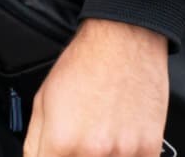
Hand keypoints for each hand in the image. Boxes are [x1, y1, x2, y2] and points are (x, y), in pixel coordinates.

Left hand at [25, 19, 169, 156]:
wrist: (125, 40)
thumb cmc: (85, 64)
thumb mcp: (43, 100)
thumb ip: (35, 143)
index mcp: (61, 141)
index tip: (58, 154)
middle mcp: (93, 152)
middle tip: (81, 141)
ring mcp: (124, 153)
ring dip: (101, 156)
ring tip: (102, 136)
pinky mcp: (149, 148)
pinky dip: (126, 156)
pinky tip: (120, 140)